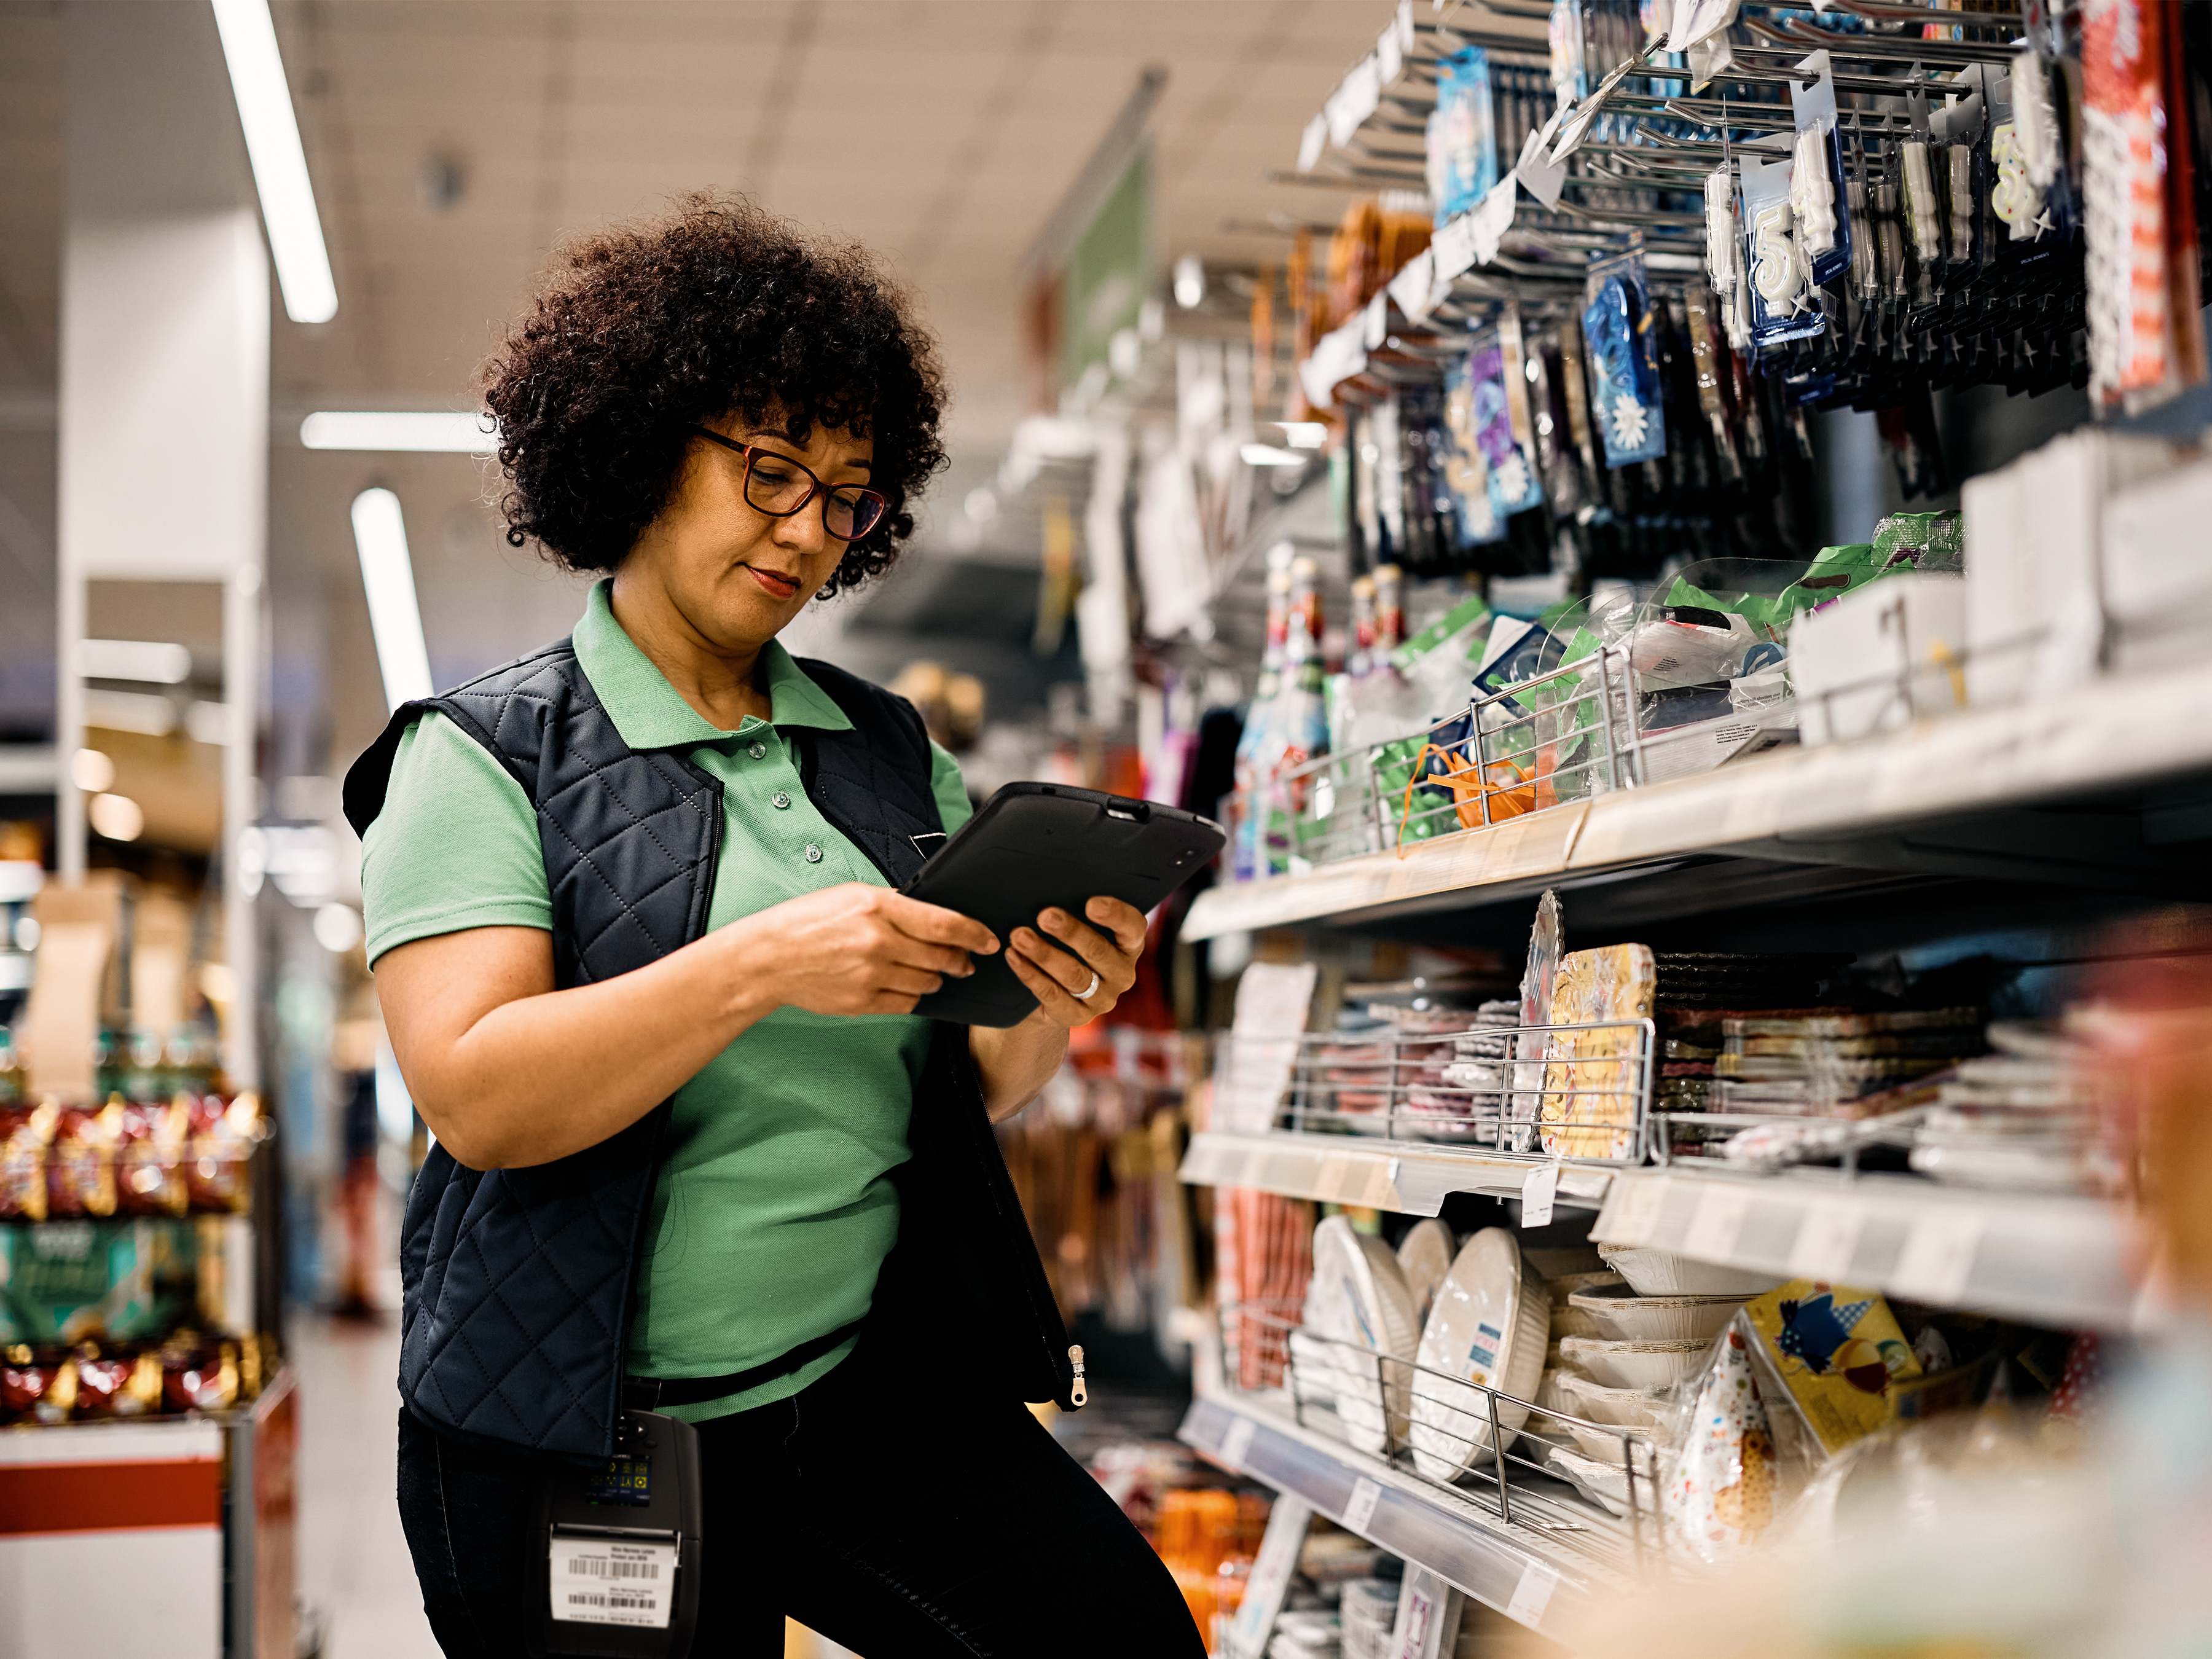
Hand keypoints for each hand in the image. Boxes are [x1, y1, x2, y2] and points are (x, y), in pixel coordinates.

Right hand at [730, 883, 997, 1016]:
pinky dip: (914, 996)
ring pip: (927, 983)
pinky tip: (907, 985)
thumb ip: (894, 904)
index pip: (943, 923)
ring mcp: (870, 975)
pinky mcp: (862, 1002)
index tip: (988, 939)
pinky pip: (907, 1004)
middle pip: (942, 957)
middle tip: (966, 959)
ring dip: (936, 978)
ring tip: (932, 971)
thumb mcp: (852, 895)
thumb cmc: (808, 921)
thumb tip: (932, 914)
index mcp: (878, 907)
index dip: (974, 933)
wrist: (770, 957)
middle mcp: (878, 942)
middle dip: (961, 960)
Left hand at [1006, 897, 1145, 1027]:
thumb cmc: (1067, 946)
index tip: (1091, 903)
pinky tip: (1014, 957)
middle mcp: (1122, 974)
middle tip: (1044, 915)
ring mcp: (1102, 999)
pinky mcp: (1078, 1016)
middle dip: (1070, 932)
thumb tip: (1049, 892)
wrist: (1054, 993)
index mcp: (1129, 945)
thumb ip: (1073, 911)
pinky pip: (1052, 995)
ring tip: (1019, 936)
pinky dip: (1030, 974)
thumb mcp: (1077, 929)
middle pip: (1098, 951)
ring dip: (1044, 954)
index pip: (1133, 928)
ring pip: (1074, 975)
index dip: (1116, 915)